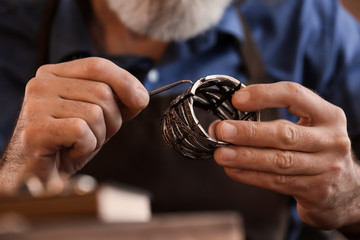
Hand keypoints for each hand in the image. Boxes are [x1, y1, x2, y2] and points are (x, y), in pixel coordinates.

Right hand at [0, 57, 148, 191]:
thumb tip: (141, 96)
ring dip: (98, 136)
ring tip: (79, 144)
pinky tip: (70, 151)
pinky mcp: (36, 128)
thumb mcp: (97, 118)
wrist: (37, 176)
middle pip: (102, 91)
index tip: (141, 100)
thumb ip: (117, 103)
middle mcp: (41, 84)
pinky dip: (85, 147)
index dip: (125, 81)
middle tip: (95, 136)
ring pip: (95, 113)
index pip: (97, 66)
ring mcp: (36, 105)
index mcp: (55, 75)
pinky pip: (82, 131)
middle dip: (112, 120)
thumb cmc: (67, 145)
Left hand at [211, 82, 359, 229]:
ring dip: (245, 157)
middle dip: (249, 132)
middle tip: (222, 130)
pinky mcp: (316, 191)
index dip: (264, 95)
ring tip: (221, 154)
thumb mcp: (311, 128)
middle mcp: (331, 140)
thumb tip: (231, 118)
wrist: (347, 192)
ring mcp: (326, 167)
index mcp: (328, 115)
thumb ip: (280, 119)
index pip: (294, 95)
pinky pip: (277, 182)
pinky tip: (233, 170)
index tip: (237, 100)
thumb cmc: (318, 151)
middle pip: (284, 133)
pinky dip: (251, 176)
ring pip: (279, 161)